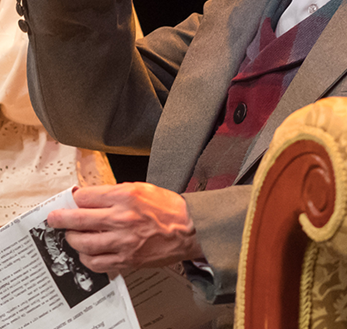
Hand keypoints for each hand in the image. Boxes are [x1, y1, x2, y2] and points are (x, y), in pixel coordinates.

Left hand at [47, 182, 202, 274]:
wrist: (189, 229)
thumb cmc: (168, 208)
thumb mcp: (142, 188)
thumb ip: (114, 192)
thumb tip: (91, 196)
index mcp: (126, 196)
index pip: (86, 197)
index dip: (75, 198)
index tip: (71, 200)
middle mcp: (121, 218)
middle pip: (78, 219)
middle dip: (60, 219)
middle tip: (53, 219)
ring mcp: (122, 241)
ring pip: (83, 243)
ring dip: (73, 239)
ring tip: (72, 236)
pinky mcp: (126, 259)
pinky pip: (96, 263)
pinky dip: (87, 258)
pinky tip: (88, 253)